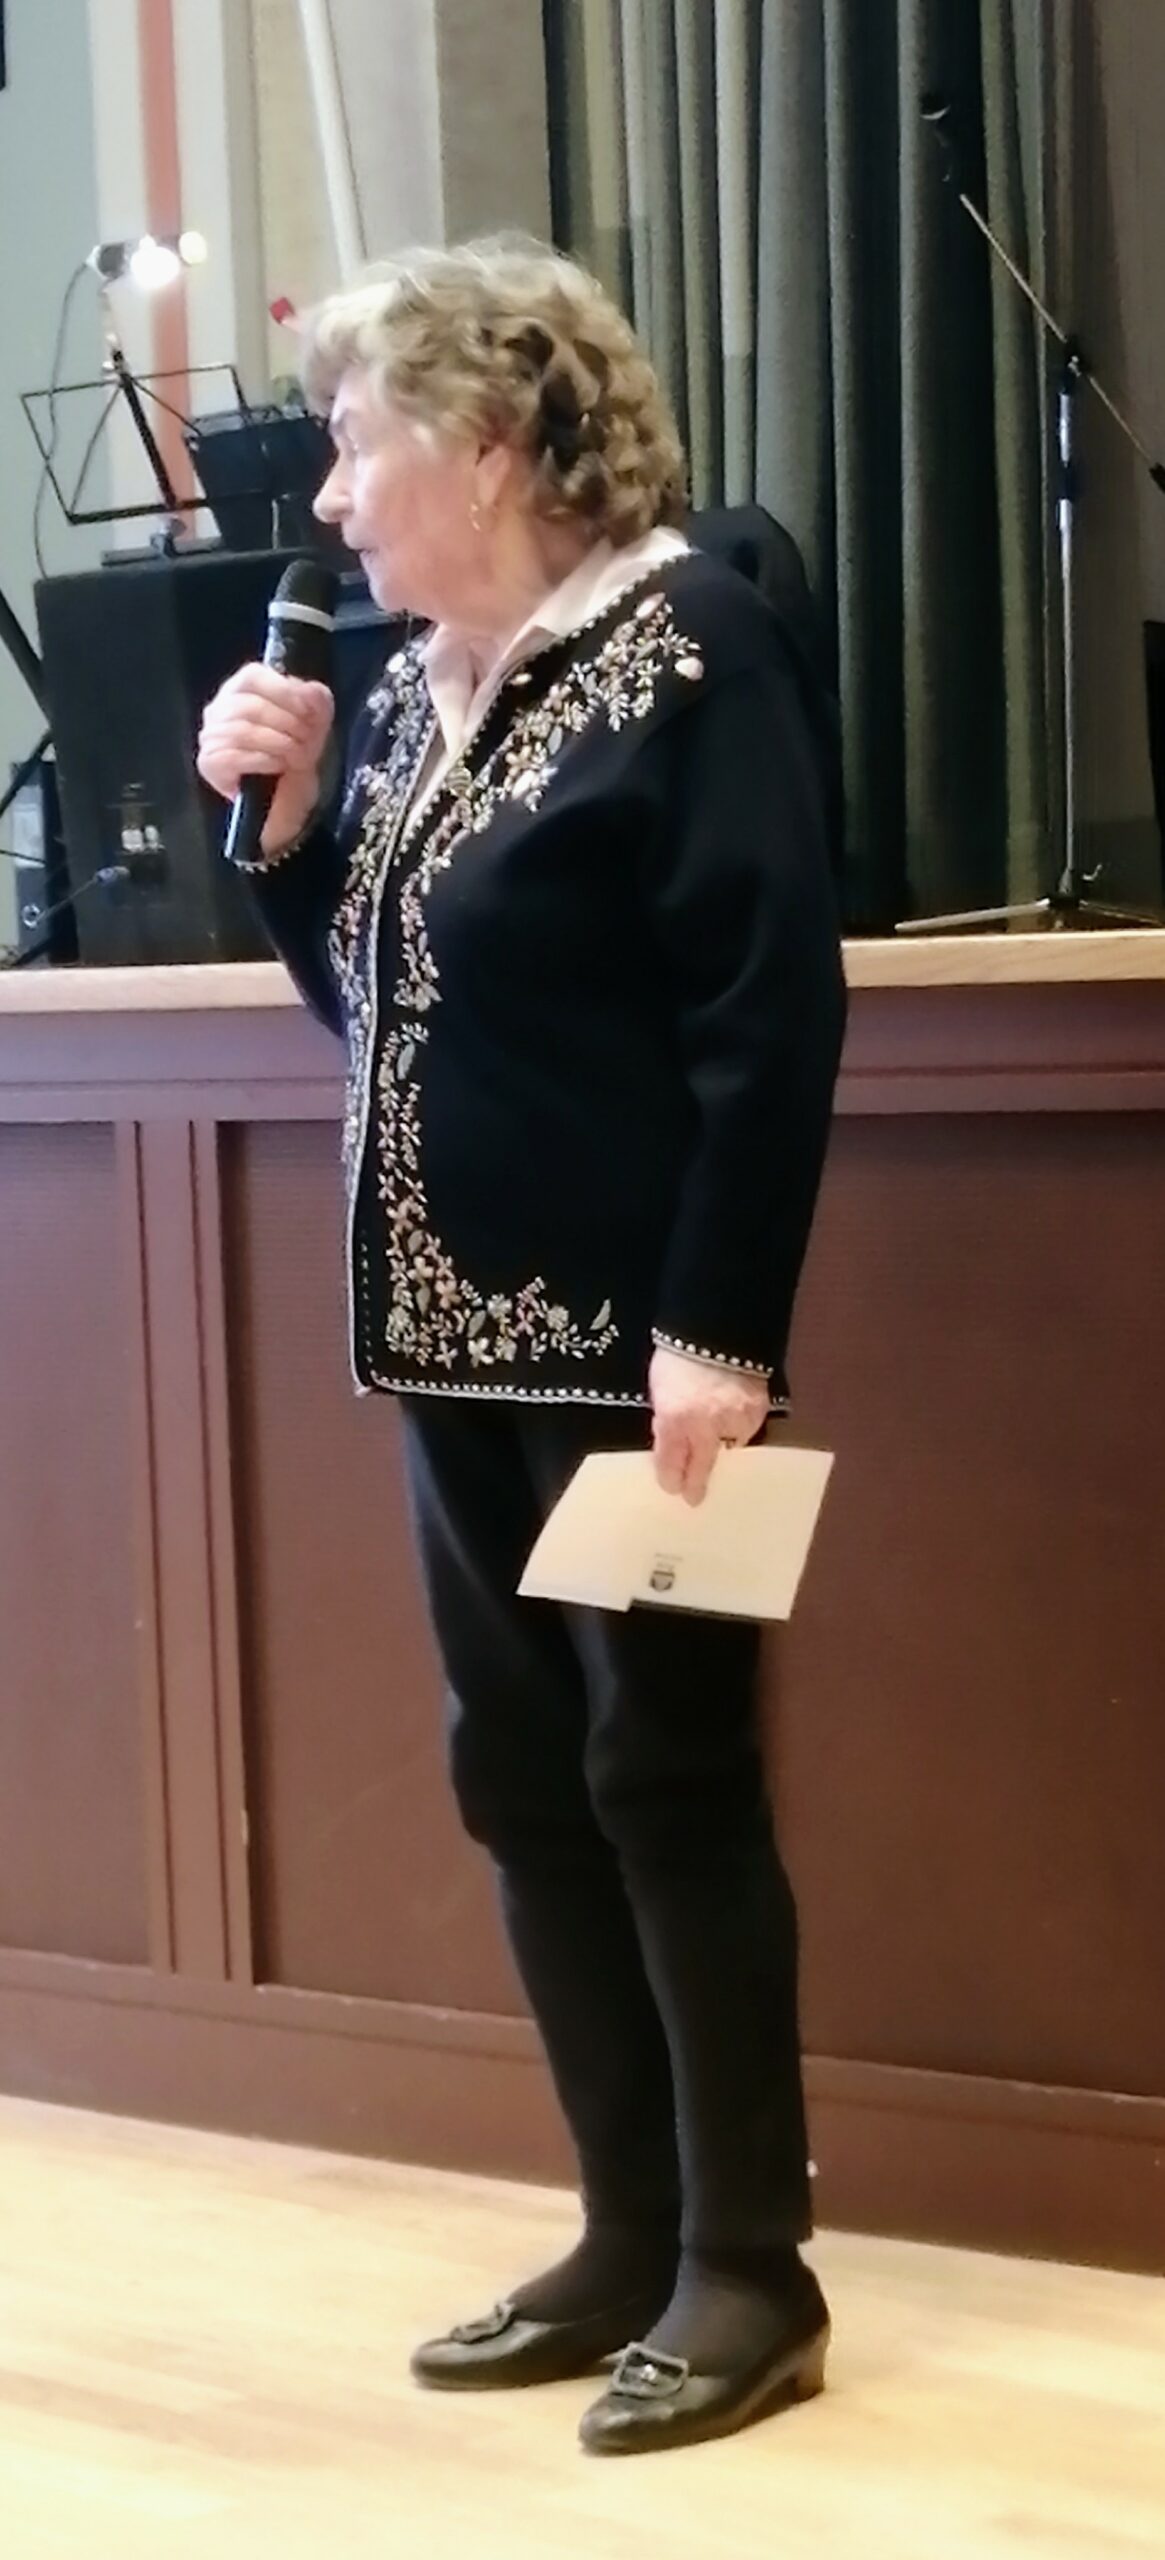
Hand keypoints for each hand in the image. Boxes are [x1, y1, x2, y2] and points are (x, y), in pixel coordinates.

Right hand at [196, 664, 334, 853]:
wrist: (287, 800)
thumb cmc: (294, 755)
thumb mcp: (315, 724)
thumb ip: (317, 701)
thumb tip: (312, 692)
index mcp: (242, 688)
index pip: (252, 677)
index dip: (282, 691)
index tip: (307, 711)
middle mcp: (219, 708)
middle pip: (251, 706)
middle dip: (287, 725)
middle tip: (309, 742)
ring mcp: (210, 736)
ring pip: (243, 731)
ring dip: (279, 744)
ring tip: (298, 757)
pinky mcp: (209, 763)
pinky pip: (234, 756)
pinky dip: (263, 761)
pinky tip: (278, 766)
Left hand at [648, 1346, 769, 1506]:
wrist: (718, 1323)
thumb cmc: (678, 1352)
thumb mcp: (660, 1387)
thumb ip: (666, 1418)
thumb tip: (670, 1444)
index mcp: (674, 1417)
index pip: (670, 1459)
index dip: (671, 1477)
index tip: (673, 1489)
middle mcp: (705, 1424)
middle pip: (702, 1465)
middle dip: (697, 1483)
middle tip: (694, 1499)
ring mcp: (735, 1417)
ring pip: (727, 1447)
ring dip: (721, 1449)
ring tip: (717, 1447)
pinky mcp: (758, 1409)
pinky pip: (747, 1429)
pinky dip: (739, 1429)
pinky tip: (734, 1424)